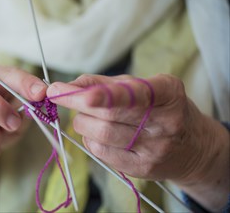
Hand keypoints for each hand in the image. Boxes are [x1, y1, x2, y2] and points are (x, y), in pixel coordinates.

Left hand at [47, 74, 228, 209]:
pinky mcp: (141, 168)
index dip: (103, 94)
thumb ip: (103, 83)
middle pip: (108, 116)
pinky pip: (102, 153)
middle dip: (76, 104)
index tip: (73, 92)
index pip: (132, 94)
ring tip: (86, 115)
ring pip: (101, 135)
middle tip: (61, 95)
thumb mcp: (140, 86)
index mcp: (166, 94)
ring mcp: (153, 149)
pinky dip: (90, 140)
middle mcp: (164, 123)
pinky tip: (95, 134)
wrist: (190, 145)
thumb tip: (68, 86)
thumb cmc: (158, 108)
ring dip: (82, 122)